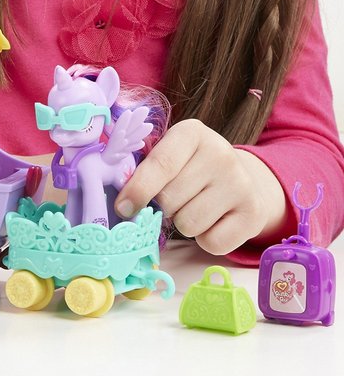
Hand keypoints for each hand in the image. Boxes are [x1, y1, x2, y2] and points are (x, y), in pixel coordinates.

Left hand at [114, 119, 289, 254]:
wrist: (241, 179)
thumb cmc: (189, 168)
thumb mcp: (168, 155)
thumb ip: (143, 171)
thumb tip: (122, 205)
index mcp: (192, 132)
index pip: (159, 165)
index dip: (137, 190)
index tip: (123, 208)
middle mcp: (220, 153)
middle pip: (169, 200)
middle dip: (163, 207)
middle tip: (174, 199)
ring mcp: (241, 183)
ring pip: (188, 224)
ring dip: (184, 224)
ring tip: (195, 207)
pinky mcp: (253, 213)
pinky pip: (211, 243)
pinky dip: (205, 240)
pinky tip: (213, 221)